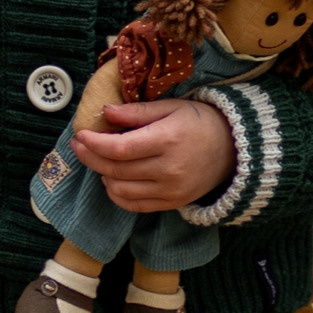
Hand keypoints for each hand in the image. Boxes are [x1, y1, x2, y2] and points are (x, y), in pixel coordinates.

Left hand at [72, 95, 233, 210]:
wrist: (234, 150)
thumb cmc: (200, 122)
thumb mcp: (171, 107)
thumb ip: (137, 112)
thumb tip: (105, 112)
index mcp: (167, 140)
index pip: (119, 148)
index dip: (94, 144)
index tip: (80, 135)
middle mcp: (168, 169)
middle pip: (116, 169)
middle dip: (90, 158)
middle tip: (78, 146)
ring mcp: (171, 190)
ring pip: (121, 190)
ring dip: (103, 175)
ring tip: (99, 160)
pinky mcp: (172, 203)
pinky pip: (135, 205)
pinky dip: (117, 194)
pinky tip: (112, 179)